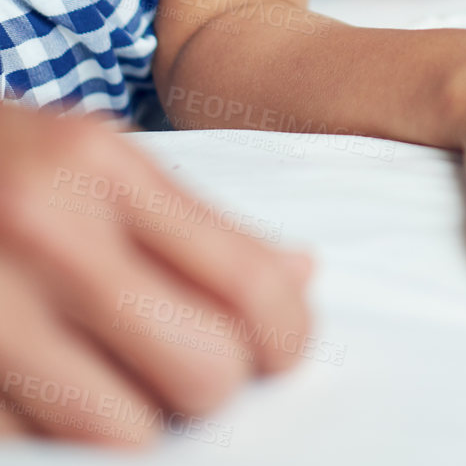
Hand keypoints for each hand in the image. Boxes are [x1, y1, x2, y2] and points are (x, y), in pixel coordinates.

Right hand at [0, 99, 313, 446]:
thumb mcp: (94, 155)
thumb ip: (194, 222)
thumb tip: (299, 281)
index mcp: (99, 167)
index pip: (245, 278)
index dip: (285, 335)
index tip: (279, 348)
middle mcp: (47, 234)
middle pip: (199, 368)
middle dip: (214, 385)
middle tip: (195, 368)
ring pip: (123, 432)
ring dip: (137, 423)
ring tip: (120, 383)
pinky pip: (39, 444)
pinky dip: (62, 437)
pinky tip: (56, 390)